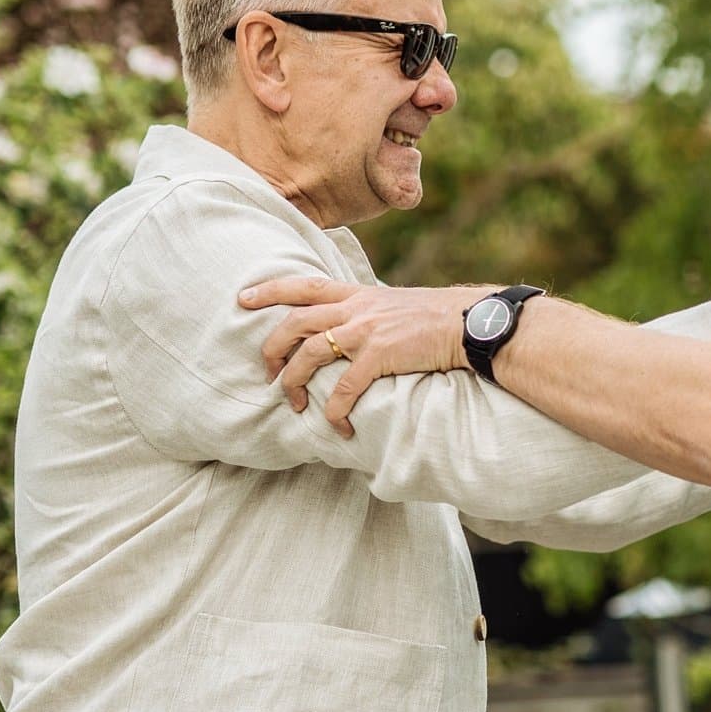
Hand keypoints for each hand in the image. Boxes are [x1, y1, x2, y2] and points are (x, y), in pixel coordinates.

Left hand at [238, 278, 493, 433]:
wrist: (468, 323)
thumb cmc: (436, 317)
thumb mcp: (394, 304)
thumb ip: (366, 312)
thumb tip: (348, 330)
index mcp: (356, 294)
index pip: (303, 285)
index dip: (270, 290)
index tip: (243, 298)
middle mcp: (355, 309)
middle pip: (294, 322)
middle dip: (272, 348)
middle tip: (267, 373)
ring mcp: (365, 331)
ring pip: (309, 353)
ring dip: (295, 382)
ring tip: (296, 403)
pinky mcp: (380, 356)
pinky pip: (344, 388)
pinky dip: (334, 411)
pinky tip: (337, 426)